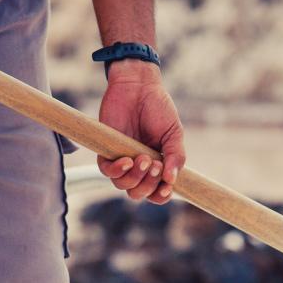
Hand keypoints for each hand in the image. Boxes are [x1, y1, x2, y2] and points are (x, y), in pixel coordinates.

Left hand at [97, 60, 184, 203]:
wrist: (138, 86)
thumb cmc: (158, 108)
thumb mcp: (173, 133)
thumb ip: (176, 156)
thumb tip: (172, 180)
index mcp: (157, 165)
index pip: (156, 192)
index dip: (161, 196)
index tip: (166, 189)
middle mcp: (138, 166)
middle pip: (139, 193)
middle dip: (149, 184)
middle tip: (155, 164)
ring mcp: (121, 159)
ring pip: (123, 186)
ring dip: (135, 178)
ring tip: (143, 159)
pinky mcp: (106, 151)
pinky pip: (106, 171)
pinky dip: (117, 171)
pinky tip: (127, 160)